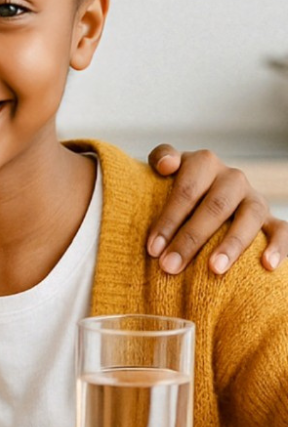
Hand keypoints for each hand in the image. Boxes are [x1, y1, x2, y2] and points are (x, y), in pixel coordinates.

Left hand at [146, 144, 286, 274]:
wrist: (203, 193)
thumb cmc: (177, 184)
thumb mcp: (166, 165)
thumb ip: (162, 157)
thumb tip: (165, 166)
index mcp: (204, 163)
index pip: (186, 190)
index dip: (168, 219)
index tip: (152, 249)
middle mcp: (232, 178)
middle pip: (215, 206)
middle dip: (190, 239)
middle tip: (170, 266)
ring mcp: (254, 198)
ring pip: (250, 216)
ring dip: (232, 244)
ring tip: (214, 269)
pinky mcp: (271, 219)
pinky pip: (282, 230)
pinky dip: (278, 246)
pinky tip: (267, 266)